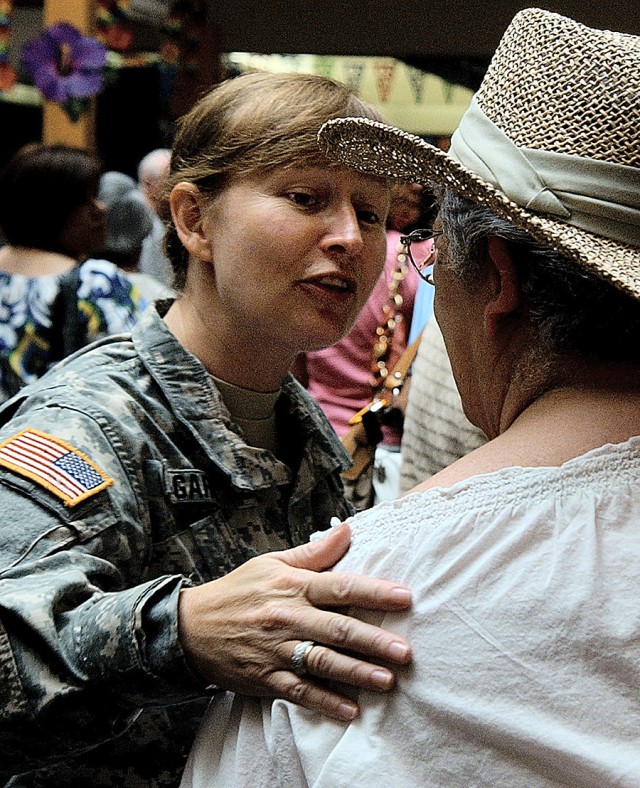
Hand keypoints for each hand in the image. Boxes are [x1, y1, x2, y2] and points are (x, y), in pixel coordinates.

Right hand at [178, 523, 411, 720]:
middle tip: (405, 652)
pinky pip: (299, 692)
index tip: (405, 597)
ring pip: (323, 662)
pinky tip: (350, 710)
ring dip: (356, 673)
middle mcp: (288, 618)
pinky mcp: (265, 677)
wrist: (191, 626)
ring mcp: (276, 650)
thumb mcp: (272, 563)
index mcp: (293, 586)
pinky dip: (324, 702)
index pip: (341, 587)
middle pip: (338, 629)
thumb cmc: (238, 591)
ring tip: (386, 681)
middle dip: (374, 641)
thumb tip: (348, 530)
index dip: (375, 592)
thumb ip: (314, 552)